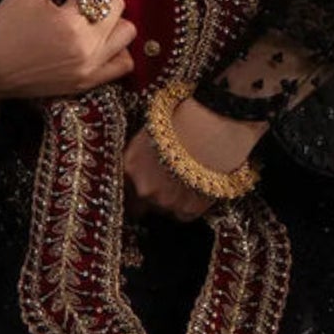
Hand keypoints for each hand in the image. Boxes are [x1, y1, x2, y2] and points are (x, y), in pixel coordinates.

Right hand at [0, 0, 137, 101]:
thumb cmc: (3, 26)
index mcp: (70, 23)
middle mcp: (86, 48)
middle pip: (118, 6)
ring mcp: (89, 69)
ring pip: (127, 34)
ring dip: (114, 19)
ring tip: (93, 16)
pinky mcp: (87, 83)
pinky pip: (123, 65)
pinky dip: (119, 49)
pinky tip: (100, 39)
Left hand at [122, 96, 265, 223]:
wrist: (211, 129)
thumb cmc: (183, 120)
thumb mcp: (152, 131)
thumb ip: (142, 153)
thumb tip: (144, 161)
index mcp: (130, 166)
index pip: (122, 187)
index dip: (132, 188)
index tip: (139, 188)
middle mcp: (143, 189)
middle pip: (142, 202)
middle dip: (153, 194)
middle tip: (169, 181)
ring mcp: (166, 202)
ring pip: (166, 208)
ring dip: (174, 198)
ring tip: (188, 178)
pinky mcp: (189, 210)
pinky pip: (185, 214)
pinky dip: (191, 204)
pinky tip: (200, 186)